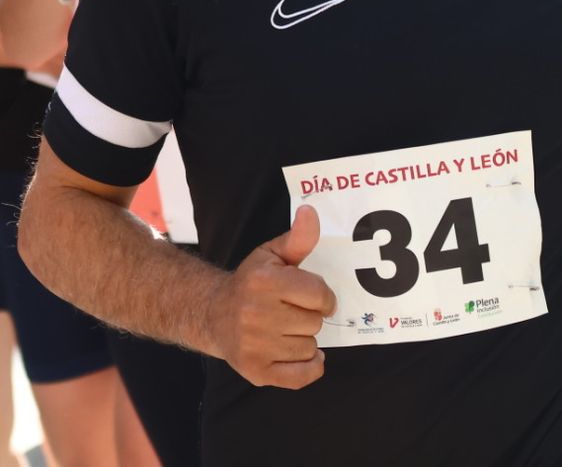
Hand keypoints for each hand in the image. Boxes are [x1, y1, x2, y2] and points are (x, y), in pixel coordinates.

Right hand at [204, 206, 336, 389]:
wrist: (211, 315)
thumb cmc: (252, 283)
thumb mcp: (272, 255)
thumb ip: (298, 238)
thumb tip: (311, 211)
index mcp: (264, 282)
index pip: (320, 295)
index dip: (322, 297)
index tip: (311, 296)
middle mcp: (256, 314)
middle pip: (315, 322)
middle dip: (310, 317)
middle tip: (291, 313)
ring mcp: (254, 345)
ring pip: (310, 347)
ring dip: (304, 340)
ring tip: (284, 330)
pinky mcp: (255, 371)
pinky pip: (301, 376)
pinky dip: (308, 368)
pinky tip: (298, 354)